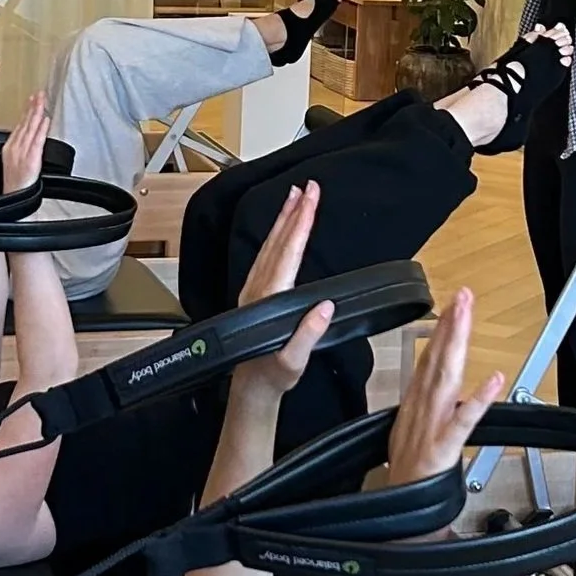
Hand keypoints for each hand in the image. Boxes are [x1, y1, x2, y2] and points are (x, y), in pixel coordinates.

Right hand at [2, 89, 48, 195]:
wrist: (12, 198)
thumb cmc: (13, 185)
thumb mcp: (12, 163)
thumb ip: (20, 149)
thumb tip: (28, 139)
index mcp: (9, 147)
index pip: (20, 125)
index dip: (27, 111)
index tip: (32, 100)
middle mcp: (15, 147)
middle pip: (25, 123)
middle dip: (33, 107)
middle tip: (40, 94)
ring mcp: (22, 152)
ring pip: (31, 128)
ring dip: (37, 113)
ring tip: (43, 100)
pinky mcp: (31, 159)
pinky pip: (37, 141)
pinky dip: (41, 129)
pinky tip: (45, 119)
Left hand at [232, 181, 331, 395]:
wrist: (250, 388)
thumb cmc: (273, 375)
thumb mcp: (293, 362)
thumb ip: (307, 336)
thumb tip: (325, 307)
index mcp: (270, 300)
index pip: (288, 254)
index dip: (300, 225)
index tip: (310, 200)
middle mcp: (258, 289)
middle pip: (278, 242)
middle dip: (293, 212)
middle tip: (307, 187)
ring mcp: (253, 290)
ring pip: (269, 246)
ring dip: (282, 220)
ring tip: (295, 197)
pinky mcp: (254, 294)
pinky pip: (266, 256)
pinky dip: (275, 236)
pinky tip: (282, 229)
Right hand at [385, 289, 501, 489]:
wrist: (398, 510)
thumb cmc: (406, 475)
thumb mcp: (407, 432)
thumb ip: (421, 407)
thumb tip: (429, 385)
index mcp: (414, 405)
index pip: (428, 359)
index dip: (441, 330)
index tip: (452, 304)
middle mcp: (421, 409)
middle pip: (436, 360)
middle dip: (449, 325)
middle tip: (462, 296)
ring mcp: (431, 426)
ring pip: (446, 379)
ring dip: (456, 346)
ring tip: (465, 318)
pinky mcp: (443, 447)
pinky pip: (463, 421)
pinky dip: (478, 400)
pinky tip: (493, 379)